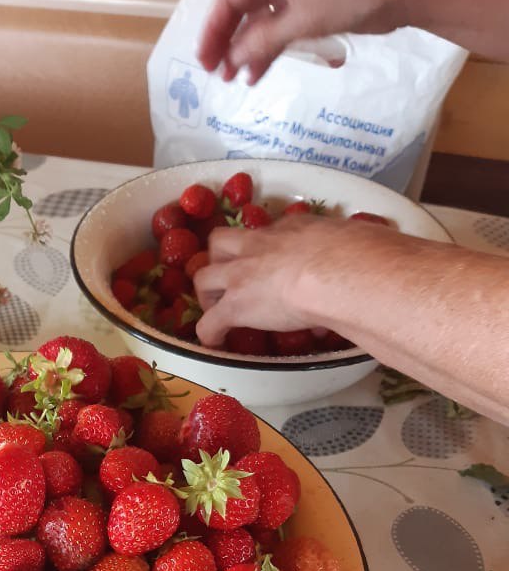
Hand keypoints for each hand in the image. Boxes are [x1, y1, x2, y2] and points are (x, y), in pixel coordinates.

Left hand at [193, 215, 401, 345]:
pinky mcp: (235, 306)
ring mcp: (241, 275)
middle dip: (220, 259)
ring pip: (203, 276)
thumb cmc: (358, 255)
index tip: (272, 260)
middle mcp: (259, 245)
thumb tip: (367, 271)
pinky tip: (215, 343)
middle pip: (221, 241)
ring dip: (207, 292)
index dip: (265, 247)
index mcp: (290, 227)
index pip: (269, 232)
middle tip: (228, 278)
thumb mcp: (356, 242)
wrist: (336, 272)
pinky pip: (209, 323)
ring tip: (215, 309)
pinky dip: (209, 333)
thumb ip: (355, 254)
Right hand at [198, 0, 415, 82]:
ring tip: (236, 80)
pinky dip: (268, 49)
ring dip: (247, 51)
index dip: (214, 29)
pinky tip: (258, 73)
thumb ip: (262, 41)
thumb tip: (232, 62)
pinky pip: (279, 28)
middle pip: (242, 8)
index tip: (205, 60)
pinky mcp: (310, 5)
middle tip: (216, 74)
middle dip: (228, 42)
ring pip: (260, 21)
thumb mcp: (301, 19)